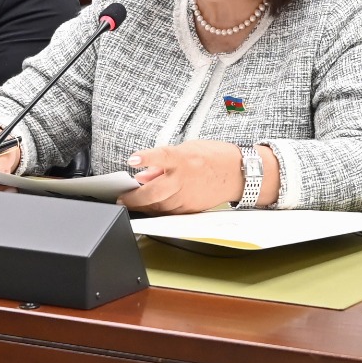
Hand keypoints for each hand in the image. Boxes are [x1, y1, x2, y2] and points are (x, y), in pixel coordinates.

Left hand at [121, 141, 253, 212]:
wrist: (238, 174)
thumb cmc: (216, 158)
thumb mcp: (188, 150)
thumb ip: (164, 163)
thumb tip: (144, 174)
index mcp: (184, 159)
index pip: (162, 156)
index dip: (146, 158)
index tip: (133, 159)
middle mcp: (184, 180)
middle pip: (153, 192)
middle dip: (134, 198)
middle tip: (122, 198)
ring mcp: (187, 197)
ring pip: (158, 206)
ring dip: (143, 205)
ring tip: (133, 202)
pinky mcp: (190, 209)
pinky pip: (168, 212)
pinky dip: (157, 209)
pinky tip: (150, 206)